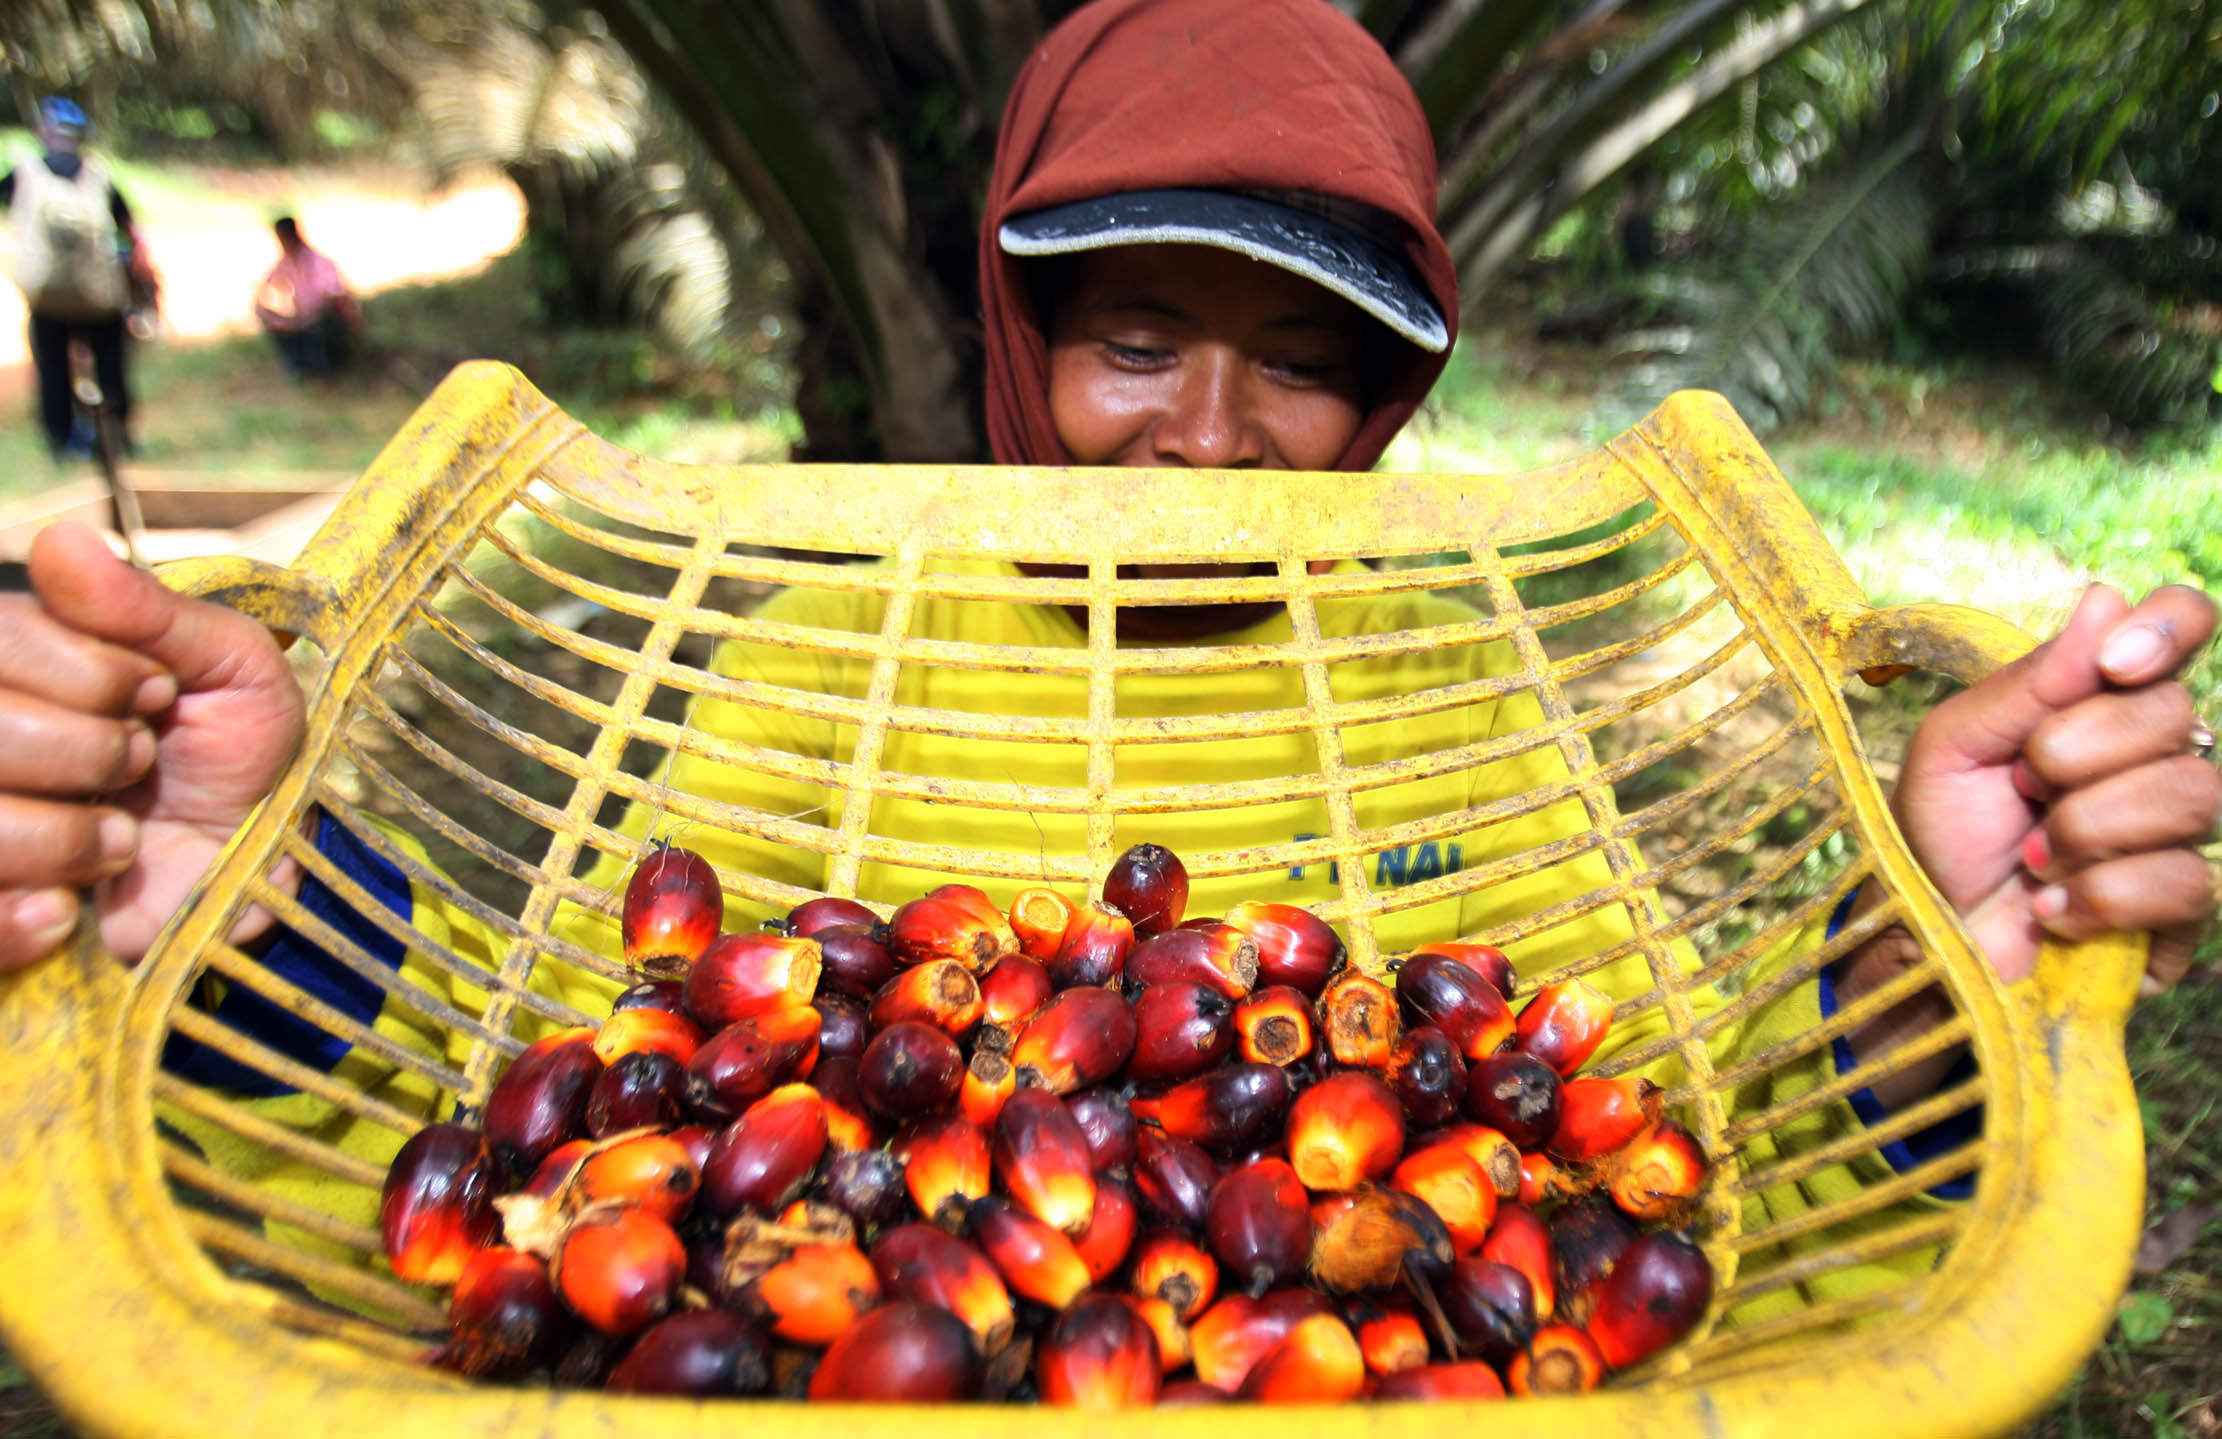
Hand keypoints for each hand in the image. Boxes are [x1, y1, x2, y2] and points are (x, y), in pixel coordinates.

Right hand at [0, 523, 305, 970]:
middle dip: (87, 753)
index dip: (97, 676)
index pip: (4, 641)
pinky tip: (66, 908)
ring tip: (117, 839)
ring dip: (65, 840)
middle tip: (139, 764)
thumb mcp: (230, 665)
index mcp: (16, 657)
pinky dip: (19, 919)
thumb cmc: (236, 751)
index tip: (157, 697)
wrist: (254, 866)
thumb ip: (150, 610)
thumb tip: (61, 541)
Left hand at [1838, 585, 2217, 1101]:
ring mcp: (2177, 832)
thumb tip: (2107, 598)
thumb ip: (2029, 684)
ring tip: (2031, 858)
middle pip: (2178, 715)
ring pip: (2194, 795)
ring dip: (2087, 828)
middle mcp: (2153, 756)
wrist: (1927, 940)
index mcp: (2099, 700)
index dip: (2167, 630)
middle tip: (2024, 787)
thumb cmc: (1937, 839)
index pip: (2182, 627)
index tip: (2115, 663)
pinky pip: (2185, 881)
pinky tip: (2053, 909)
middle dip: (2080, 753)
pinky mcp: (2184, 910)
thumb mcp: (1954, 749)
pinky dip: (2100, 896)